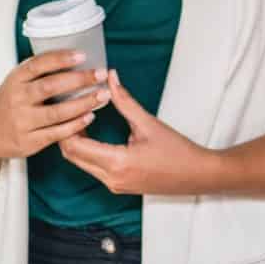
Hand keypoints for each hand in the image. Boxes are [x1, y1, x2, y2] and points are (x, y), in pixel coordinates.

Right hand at [0, 51, 109, 164]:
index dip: (60, 58)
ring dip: (82, 103)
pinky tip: (90, 116)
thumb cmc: (11, 101)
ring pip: (56, 112)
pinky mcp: (29, 141)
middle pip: (50, 87)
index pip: (37, 64)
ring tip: (102, 95)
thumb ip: (40, 72)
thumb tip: (78, 58)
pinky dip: (75, 125)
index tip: (82, 55)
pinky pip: (56, 133)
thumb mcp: (17, 81)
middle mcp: (17, 99)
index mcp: (16, 79)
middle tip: (101, 73)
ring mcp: (22, 121)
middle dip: (78, 79)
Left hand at [58, 69, 214, 195]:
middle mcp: (111, 178)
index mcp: (116, 162)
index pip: (74, 145)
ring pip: (81, 164)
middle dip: (67, 133)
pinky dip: (87, 152)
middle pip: (72, 156)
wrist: (197, 175)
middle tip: (70, 109)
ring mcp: (114, 185)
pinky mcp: (119, 186)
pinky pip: (93, 169)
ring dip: (76, 143)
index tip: (69, 105)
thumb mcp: (148, 122)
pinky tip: (94, 135)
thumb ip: (124, 100)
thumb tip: (109, 77)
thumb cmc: (177, 151)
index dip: (66, 124)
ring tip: (81, 118)